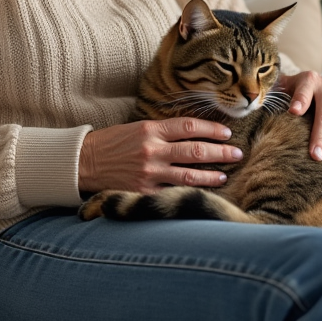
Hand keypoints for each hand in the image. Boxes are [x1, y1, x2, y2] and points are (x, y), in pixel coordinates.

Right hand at [78, 118, 243, 193]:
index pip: (189, 126)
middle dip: (221, 152)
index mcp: (150, 129)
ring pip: (190, 175)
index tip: (227, 133)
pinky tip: (203, 193)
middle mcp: (152, 150)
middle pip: (196, 151)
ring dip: (212, 175)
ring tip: (224, 175)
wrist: (84, 163)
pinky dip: (190, 193)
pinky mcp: (144, 192)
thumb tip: (194, 133)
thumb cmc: (112, 143)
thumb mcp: (136, 128)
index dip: (212, 129)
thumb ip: (163, 131)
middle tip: (237, 154)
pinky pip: (173, 193)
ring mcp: (149, 173)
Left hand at [276, 70, 321, 164]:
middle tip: (315, 155)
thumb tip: (255, 105)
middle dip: (320, 136)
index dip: (299, 101)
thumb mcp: (281, 87)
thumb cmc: (291, 90)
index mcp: (309, 80)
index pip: (304, 91)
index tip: (294, 112)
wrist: (312, 81)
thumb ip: (271, 95)